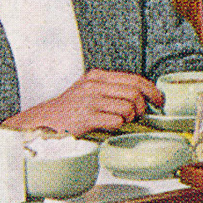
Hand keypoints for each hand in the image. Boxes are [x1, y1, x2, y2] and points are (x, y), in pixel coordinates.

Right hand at [9, 69, 163, 135]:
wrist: (43, 121)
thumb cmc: (70, 108)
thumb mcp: (89, 90)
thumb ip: (111, 89)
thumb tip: (142, 96)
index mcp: (97, 76)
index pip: (134, 79)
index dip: (152, 90)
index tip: (159, 100)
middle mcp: (94, 85)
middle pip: (135, 93)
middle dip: (143, 106)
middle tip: (140, 115)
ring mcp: (89, 100)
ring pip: (128, 107)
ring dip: (130, 118)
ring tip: (122, 121)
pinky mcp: (86, 117)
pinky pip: (116, 120)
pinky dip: (119, 125)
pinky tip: (110, 126)